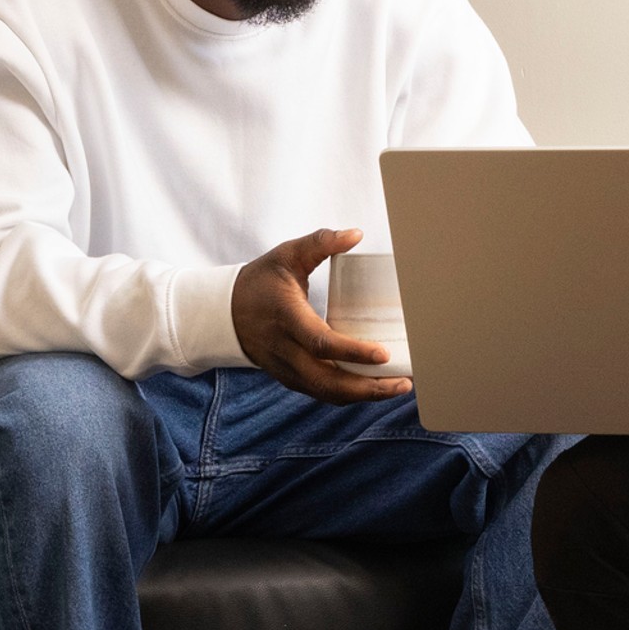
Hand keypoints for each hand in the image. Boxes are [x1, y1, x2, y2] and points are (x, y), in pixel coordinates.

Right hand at [231, 226, 410, 405]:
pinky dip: (351, 395)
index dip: (352, 352)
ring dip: (365, 395)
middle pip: (328, 382)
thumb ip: (320, 242)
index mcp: (287, 318)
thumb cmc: (260, 281)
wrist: (225, 313)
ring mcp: (286, 369)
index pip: (321, 343)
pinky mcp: (290, 378)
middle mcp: (286, 350)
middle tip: (404, 381)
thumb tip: (356, 234)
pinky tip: (375, 388)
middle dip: (368, 387)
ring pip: (328, 393)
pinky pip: (323, 393)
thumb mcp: (286, 255)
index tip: (383, 354)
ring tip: (398, 387)